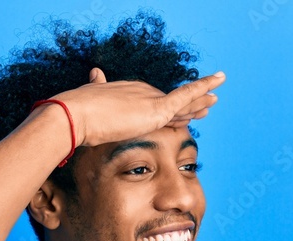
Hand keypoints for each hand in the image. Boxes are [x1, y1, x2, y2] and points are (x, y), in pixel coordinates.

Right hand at [46, 68, 225, 147]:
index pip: (155, 104)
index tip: (184, 112)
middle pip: (172, 102)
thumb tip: (94, 73)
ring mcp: (151, 99)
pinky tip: (216, 85)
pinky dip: (202, 88)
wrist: (76, 115)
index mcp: (130, 93)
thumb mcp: (91, 98)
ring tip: (216, 97)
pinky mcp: (157, 108)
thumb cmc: (79, 114)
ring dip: (201, 98)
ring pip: (183, 101)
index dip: (171, 109)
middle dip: (190, 104)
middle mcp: (142, 92)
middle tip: (208, 103)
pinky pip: (186, 96)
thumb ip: (97, 87)